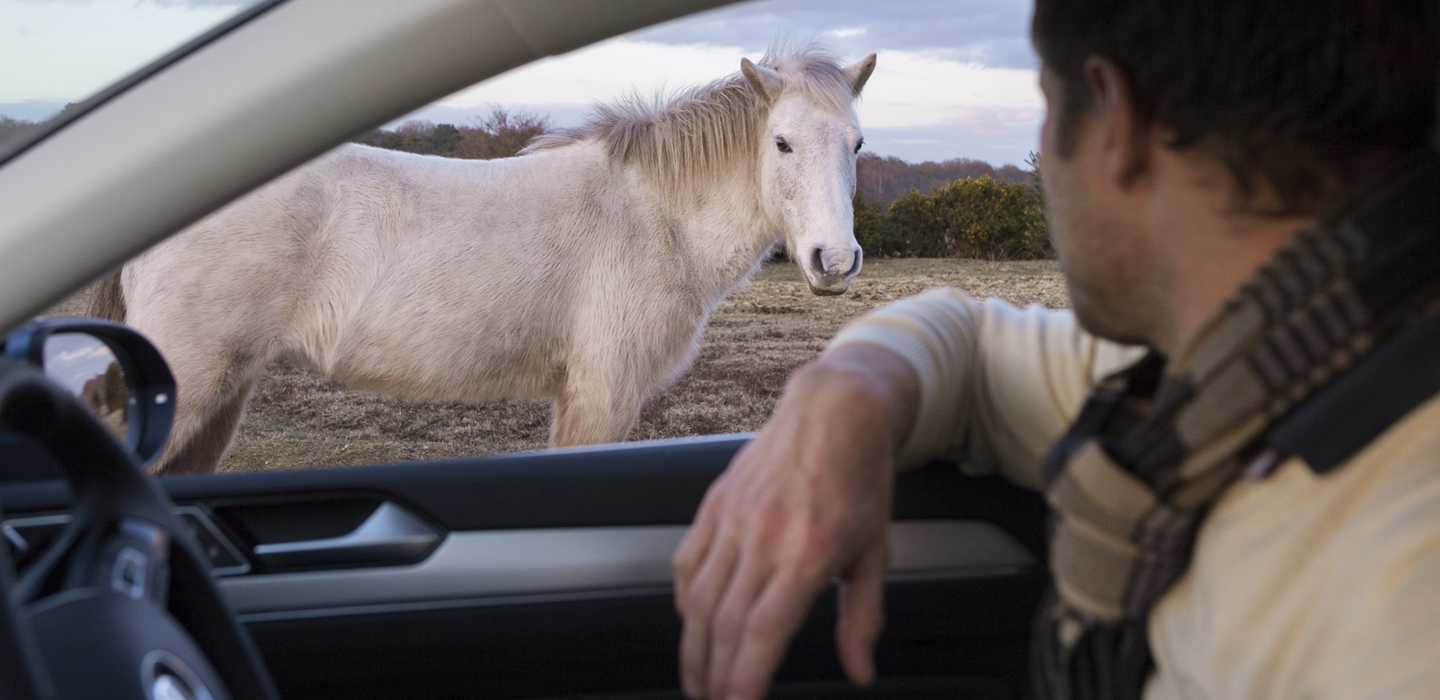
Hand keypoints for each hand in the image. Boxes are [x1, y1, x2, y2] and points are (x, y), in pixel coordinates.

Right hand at [672, 344, 918, 699]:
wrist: (835, 411)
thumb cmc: (860, 478)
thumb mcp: (875, 553)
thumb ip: (863, 618)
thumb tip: (861, 671)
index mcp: (808, 554)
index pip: (763, 632)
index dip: (745, 678)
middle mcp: (763, 538)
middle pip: (725, 625)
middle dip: (716, 676)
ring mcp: (733, 520)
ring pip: (698, 600)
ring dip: (693, 648)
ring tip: (697, 681)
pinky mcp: (715, 505)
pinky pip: (687, 563)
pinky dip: (685, 600)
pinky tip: (691, 624)